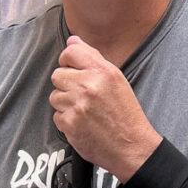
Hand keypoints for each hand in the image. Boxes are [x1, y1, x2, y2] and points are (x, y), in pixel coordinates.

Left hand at [51, 37, 161, 181]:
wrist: (132, 147)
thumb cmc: (126, 114)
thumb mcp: (117, 80)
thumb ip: (93, 58)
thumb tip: (72, 41)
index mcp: (102, 71)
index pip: (70, 52)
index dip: (68, 61)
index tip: (72, 70)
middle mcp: (88, 86)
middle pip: (57, 75)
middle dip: (66, 85)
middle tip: (82, 96)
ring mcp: (77, 105)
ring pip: (55, 96)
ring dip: (66, 104)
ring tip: (84, 111)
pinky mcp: (69, 123)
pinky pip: (56, 116)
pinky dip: (67, 121)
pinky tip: (82, 123)